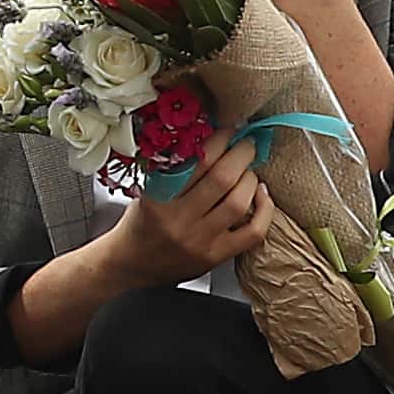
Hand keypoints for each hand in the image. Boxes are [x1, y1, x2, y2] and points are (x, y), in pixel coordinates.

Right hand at [99, 134, 271, 287]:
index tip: (230, 129)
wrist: (129, 264)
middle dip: (241, 154)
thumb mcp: (147, 190)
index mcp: (159, 199)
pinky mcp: (216, 257)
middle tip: (246, 143)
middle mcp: (180, 220)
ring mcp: (200, 241)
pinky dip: (264, 209)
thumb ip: (174, 168)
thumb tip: (210, 137)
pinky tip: (261, 194)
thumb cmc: (139, 222)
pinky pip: (253, 232)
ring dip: (250, 178)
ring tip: (249, 169)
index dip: (219, 140)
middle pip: (222, 179)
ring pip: (239, 203)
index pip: (196, 162)